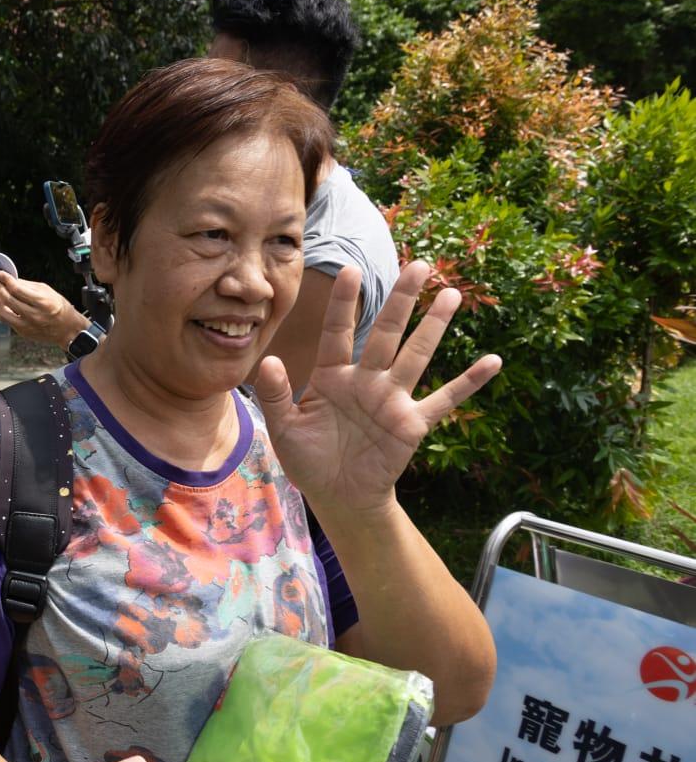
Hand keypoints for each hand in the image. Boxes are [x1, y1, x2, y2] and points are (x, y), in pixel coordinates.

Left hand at [0, 273, 88, 350]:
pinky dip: (1, 310)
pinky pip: (6, 321)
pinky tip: (2, 304)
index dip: (5, 280)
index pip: (17, 289)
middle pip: (8, 299)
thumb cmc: (60, 308)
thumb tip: (11, 279)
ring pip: (2, 313)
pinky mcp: (23, 332)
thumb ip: (28, 285)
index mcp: (42, 302)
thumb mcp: (47, 291)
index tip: (0, 274)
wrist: (67, 329)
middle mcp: (34, 315)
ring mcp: (27, 326)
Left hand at [255, 260, 501, 515]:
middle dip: (401, 300)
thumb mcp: (284, 428)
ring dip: (434, 326)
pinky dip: (468, 382)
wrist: (338, 496)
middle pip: (386, 333)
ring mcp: (391, 399)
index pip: (338, 332)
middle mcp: (365, 380)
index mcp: (332, 376)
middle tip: (420, 265)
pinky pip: (444, 400)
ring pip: (416, 355)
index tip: (350, 269)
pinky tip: (492, 361)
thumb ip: (275, 395)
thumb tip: (270, 362)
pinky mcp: (411, 423)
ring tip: (451, 294)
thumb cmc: (309, 459)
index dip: (345, 303)